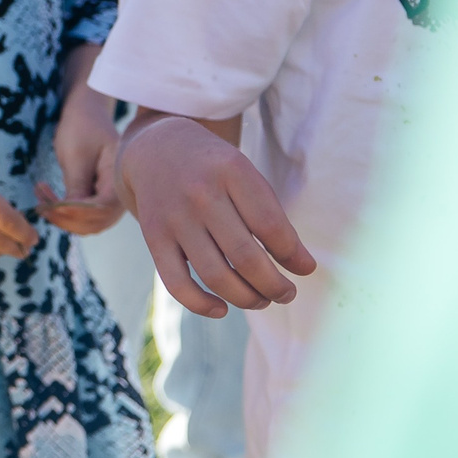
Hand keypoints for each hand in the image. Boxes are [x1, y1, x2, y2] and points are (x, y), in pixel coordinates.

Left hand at [36, 44, 122, 234]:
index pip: (103, 207)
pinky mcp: (97, 197)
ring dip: (62, 218)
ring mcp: (109, 197)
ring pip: (89, 223)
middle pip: (97, 221)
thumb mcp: (76, 153)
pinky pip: (83, 216)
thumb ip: (77, 184)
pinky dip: (63, 213)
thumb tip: (72, 214)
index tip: (52, 205)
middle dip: (66, 218)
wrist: (87, 113)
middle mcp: (118, 191)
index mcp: (118, 176)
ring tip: (40, 199)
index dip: (78, 213)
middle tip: (41, 204)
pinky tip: (46, 199)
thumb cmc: (82, 126)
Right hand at [114, 110, 317, 316]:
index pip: (270, 226)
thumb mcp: (245, 173)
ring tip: (262, 300)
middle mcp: (200, 193)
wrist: (157, 149)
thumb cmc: (214, 169)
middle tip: (287, 293)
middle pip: (245, 256)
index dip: (293, 256)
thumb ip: (271, 215)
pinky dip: (201, 305)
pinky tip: (221, 309)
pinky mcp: (153, 237)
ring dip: (247, 299)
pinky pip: (176, 283)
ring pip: (215, 275)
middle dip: (275, 286)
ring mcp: (173, 217)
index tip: (304, 268)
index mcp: (230, 170)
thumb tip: (302, 267)